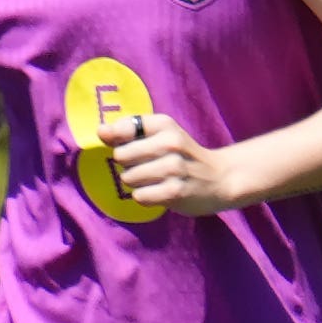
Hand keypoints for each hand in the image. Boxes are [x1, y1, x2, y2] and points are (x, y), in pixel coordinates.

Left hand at [108, 114, 248, 215]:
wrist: (221, 179)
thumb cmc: (182, 155)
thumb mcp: (160, 135)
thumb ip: (126, 131)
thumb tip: (100, 131)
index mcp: (164, 124)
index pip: (121, 130)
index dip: (119, 142)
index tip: (134, 147)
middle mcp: (170, 143)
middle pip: (121, 156)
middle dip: (128, 165)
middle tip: (148, 166)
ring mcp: (174, 168)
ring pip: (128, 178)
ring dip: (137, 183)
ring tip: (156, 180)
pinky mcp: (174, 192)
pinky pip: (139, 196)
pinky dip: (145, 197)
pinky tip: (160, 193)